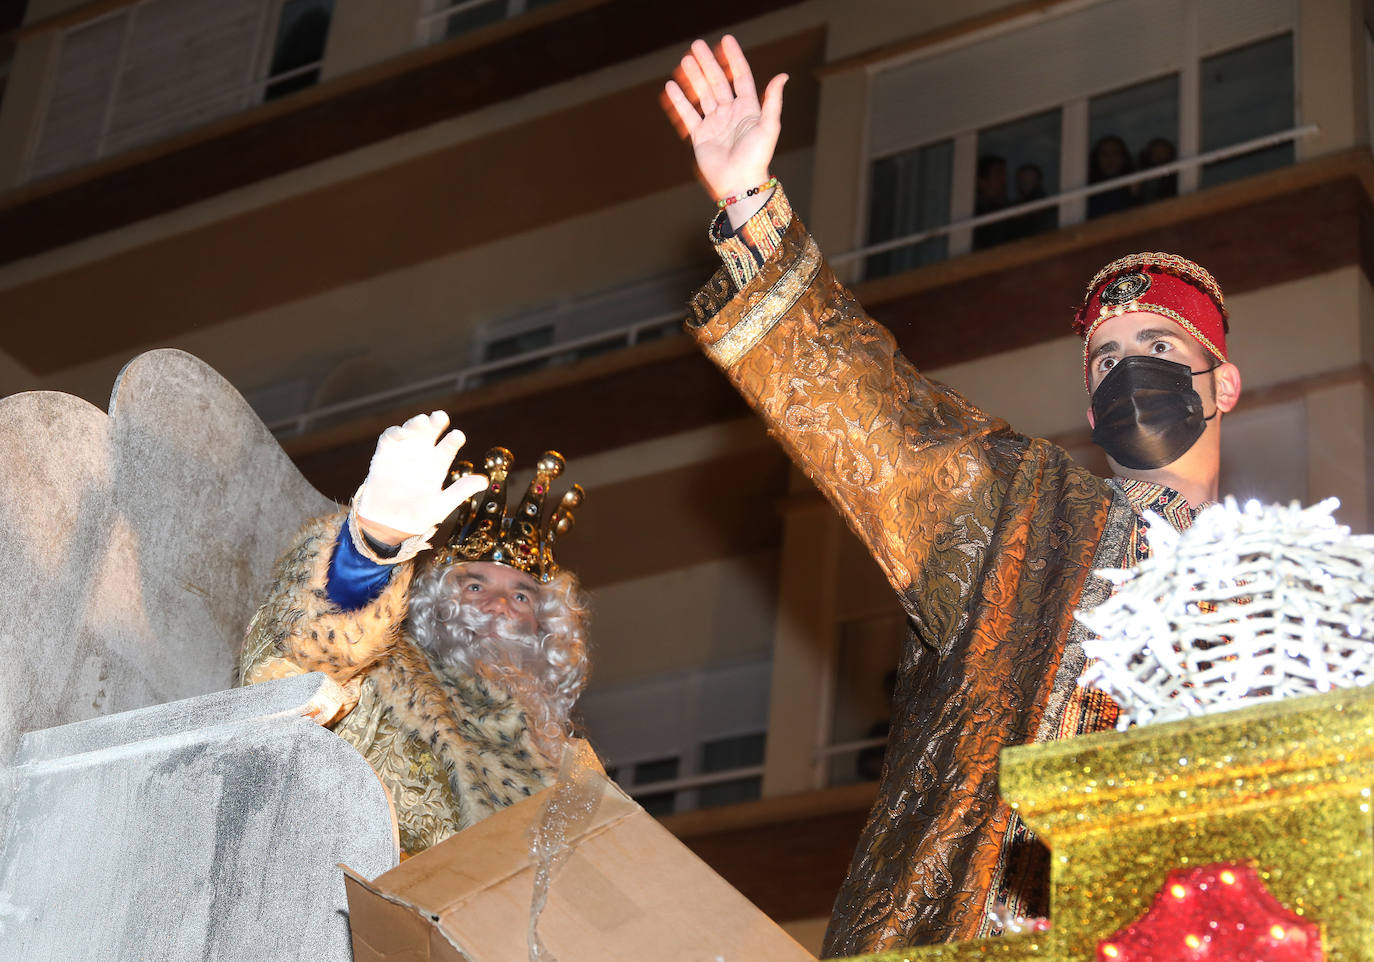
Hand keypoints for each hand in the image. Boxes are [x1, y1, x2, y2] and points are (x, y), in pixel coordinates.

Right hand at [354, 412, 487, 544]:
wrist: (387, 525)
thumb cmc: (417, 517)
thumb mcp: (441, 505)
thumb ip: (460, 491)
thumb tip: (485, 481)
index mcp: (438, 465)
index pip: (449, 447)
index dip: (454, 439)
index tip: (458, 436)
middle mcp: (422, 455)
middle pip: (431, 432)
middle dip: (436, 422)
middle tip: (440, 417)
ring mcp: (403, 453)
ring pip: (412, 431)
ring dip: (416, 423)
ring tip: (422, 421)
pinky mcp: (384, 455)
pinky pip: (389, 439)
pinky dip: (395, 432)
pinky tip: (401, 433)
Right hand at [663, 35, 786, 204]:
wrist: (739, 185)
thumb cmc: (757, 158)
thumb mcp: (769, 127)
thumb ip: (773, 101)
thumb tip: (783, 76)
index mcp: (748, 109)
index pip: (740, 77)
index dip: (733, 58)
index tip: (725, 40)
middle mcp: (731, 113)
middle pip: (717, 82)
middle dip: (707, 63)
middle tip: (696, 45)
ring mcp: (714, 124)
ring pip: (702, 95)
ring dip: (693, 77)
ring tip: (684, 60)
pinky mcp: (700, 136)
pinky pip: (688, 115)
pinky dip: (680, 101)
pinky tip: (672, 86)